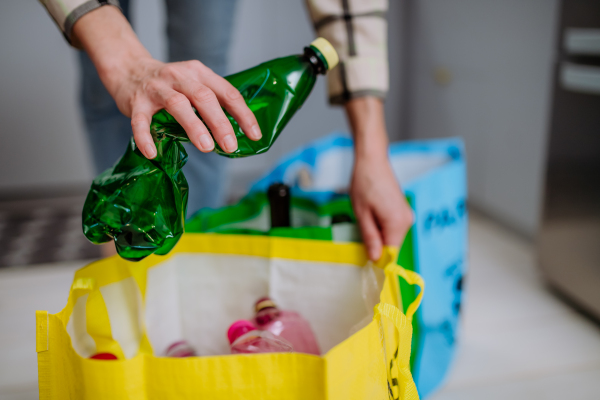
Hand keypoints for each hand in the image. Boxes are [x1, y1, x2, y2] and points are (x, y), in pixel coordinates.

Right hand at [72, 6, 260, 158]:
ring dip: (194, 126)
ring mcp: (157, 88)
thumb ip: (213, 103)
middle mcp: (180, 77)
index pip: (228, 93)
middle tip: (230, 146)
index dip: (243, 115)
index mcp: (200, 73)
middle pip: (204, 98)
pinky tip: (153, 152)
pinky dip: (145, 137)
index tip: (254, 135)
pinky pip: (140, 120)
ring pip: (178, 104)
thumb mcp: (195, 85)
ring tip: (206, 147)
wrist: (129, 69)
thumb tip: (236, 135)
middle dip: (220, 123)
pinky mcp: (136, 101)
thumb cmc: (170, 85)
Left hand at [350, 154, 412, 260]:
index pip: (391, 253)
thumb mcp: (361, 214)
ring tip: (366, 216)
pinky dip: (382, 226)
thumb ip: (370, 238)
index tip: (365, 260)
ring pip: (391, 237)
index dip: (378, 259)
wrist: (373, 160)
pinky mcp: (403, 211)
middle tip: (361, 228)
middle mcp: (407, 221)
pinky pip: (392, 227)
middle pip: (391, 245)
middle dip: (376, 244)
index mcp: (397, 224)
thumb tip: (376, 259)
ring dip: (378, 234)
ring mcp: (407, 215)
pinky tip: (372, 213)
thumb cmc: (364, 184)